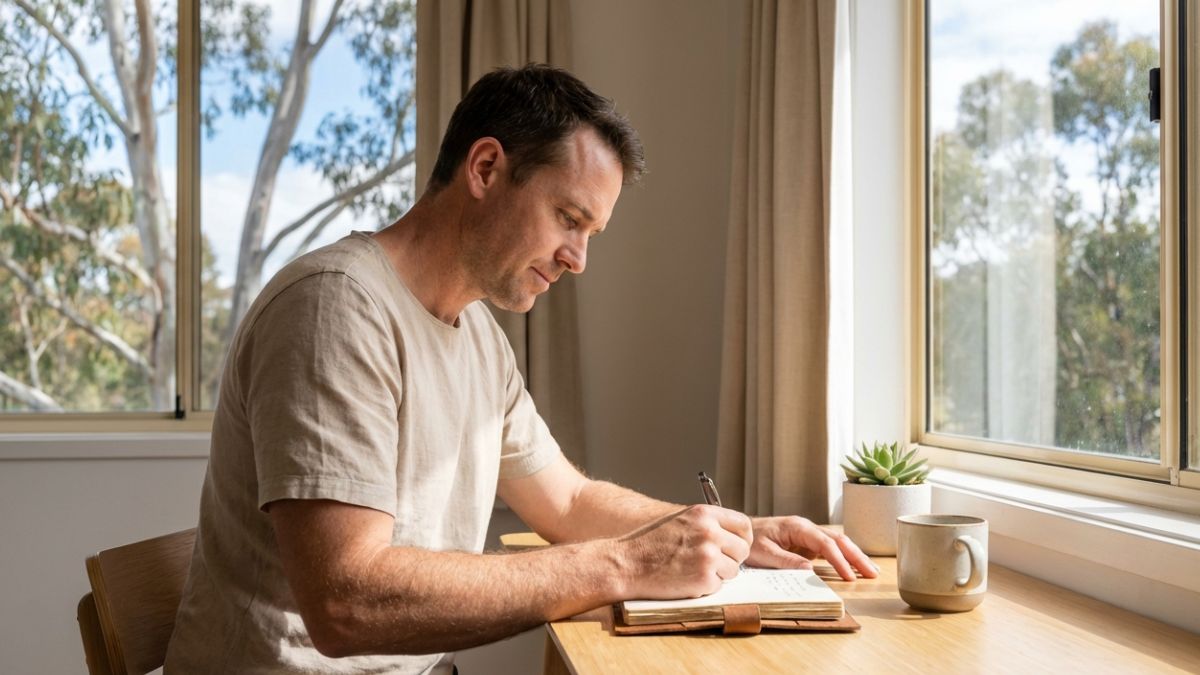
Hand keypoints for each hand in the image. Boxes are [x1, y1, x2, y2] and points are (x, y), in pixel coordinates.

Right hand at [615, 504, 752, 599]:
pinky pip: (719, 586)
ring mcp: (708, 556)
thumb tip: (733, 537)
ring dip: (719, 574)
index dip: (743, 538)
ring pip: (734, 570)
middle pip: (743, 549)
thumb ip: (707, 524)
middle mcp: (710, 532)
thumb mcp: (680, 520)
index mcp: (705, 514)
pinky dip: (705, 587)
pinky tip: (685, 580)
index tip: (736, 546)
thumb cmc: (650, 543)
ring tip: (693, 570)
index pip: (744, 525)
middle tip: (713, 563)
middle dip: (731, 559)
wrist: (627, 563)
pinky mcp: (704, 579)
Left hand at [745, 516, 877, 580]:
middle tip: (872, 573)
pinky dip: (843, 558)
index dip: (838, 560)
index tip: (848, 576)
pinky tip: (854, 568)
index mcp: (797, 527)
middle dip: (856, 556)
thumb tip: (810, 570)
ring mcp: (808, 535)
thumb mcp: (763, 553)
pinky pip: (830, 549)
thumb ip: (786, 560)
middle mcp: (806, 527)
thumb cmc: (750, 541)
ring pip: (837, 543)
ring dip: (854, 556)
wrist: (741, 532)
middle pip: (838, 540)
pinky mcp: (807, 543)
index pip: (825, 543)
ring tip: (871, 571)